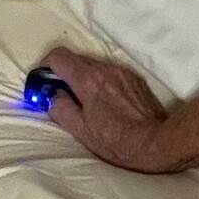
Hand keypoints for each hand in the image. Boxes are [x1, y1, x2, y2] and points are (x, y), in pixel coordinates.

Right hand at [34, 45, 174, 171]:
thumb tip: (53, 96)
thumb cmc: (115, 140)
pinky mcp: (135, 79)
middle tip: (60, 95)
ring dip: (83, 77)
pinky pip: (110, 73)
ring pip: (94, 65)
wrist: (154, 142)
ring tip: (83, 101)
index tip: (43, 82)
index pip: (59, 56)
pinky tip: (103, 102)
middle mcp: (106, 69)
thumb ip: (60, 108)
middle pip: (76, 59)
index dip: (46, 66)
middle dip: (63, 74)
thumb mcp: (80, 130)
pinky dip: (100, 81)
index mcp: (88, 79)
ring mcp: (123, 72)